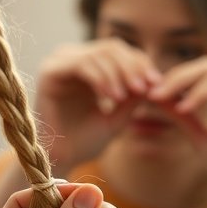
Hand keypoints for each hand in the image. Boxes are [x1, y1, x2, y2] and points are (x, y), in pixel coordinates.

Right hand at [36, 39, 161, 170]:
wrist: (60, 159)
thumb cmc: (86, 141)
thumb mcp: (118, 116)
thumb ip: (134, 96)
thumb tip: (155, 78)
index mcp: (88, 65)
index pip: (119, 52)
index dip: (140, 64)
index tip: (156, 84)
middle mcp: (72, 58)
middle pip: (111, 48)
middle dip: (132, 67)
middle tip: (145, 88)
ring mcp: (60, 63)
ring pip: (98, 54)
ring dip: (118, 74)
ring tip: (127, 96)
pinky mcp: (50, 72)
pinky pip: (81, 65)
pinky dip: (101, 79)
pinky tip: (111, 97)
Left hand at [148, 56, 206, 194]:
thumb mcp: (198, 134)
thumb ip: (180, 114)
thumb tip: (153, 95)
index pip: (202, 72)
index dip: (174, 79)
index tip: (148, 93)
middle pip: (206, 66)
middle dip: (175, 78)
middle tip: (151, 92)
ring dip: (183, 85)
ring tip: (161, 99)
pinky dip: (201, 94)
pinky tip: (183, 108)